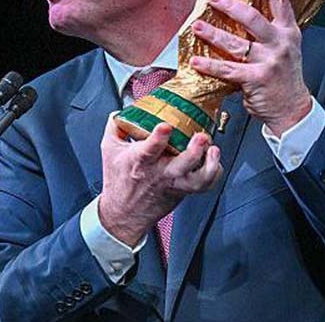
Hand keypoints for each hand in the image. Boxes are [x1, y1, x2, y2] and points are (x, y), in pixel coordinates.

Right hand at [98, 115, 222, 246]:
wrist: (123, 213)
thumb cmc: (118, 181)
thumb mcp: (109, 150)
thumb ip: (115, 126)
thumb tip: (120, 110)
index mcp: (139, 161)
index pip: (148, 149)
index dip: (158, 138)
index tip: (165, 126)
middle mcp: (159, 173)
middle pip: (181, 165)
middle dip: (194, 151)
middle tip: (202, 137)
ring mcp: (173, 183)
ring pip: (196, 179)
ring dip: (209, 165)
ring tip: (214, 150)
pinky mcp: (182, 190)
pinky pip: (204, 186)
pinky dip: (213, 173)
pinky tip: (215, 161)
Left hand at [189, 0, 311, 135]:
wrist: (293, 109)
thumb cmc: (283, 78)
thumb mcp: (285, 50)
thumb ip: (269, 34)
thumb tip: (241, 14)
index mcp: (289, 33)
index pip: (281, 3)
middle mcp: (280, 44)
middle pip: (253, 18)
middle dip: (231, 6)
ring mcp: (269, 61)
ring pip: (236, 43)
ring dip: (213, 33)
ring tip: (197, 25)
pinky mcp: (256, 79)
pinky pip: (227, 69)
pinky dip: (209, 65)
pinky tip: (196, 60)